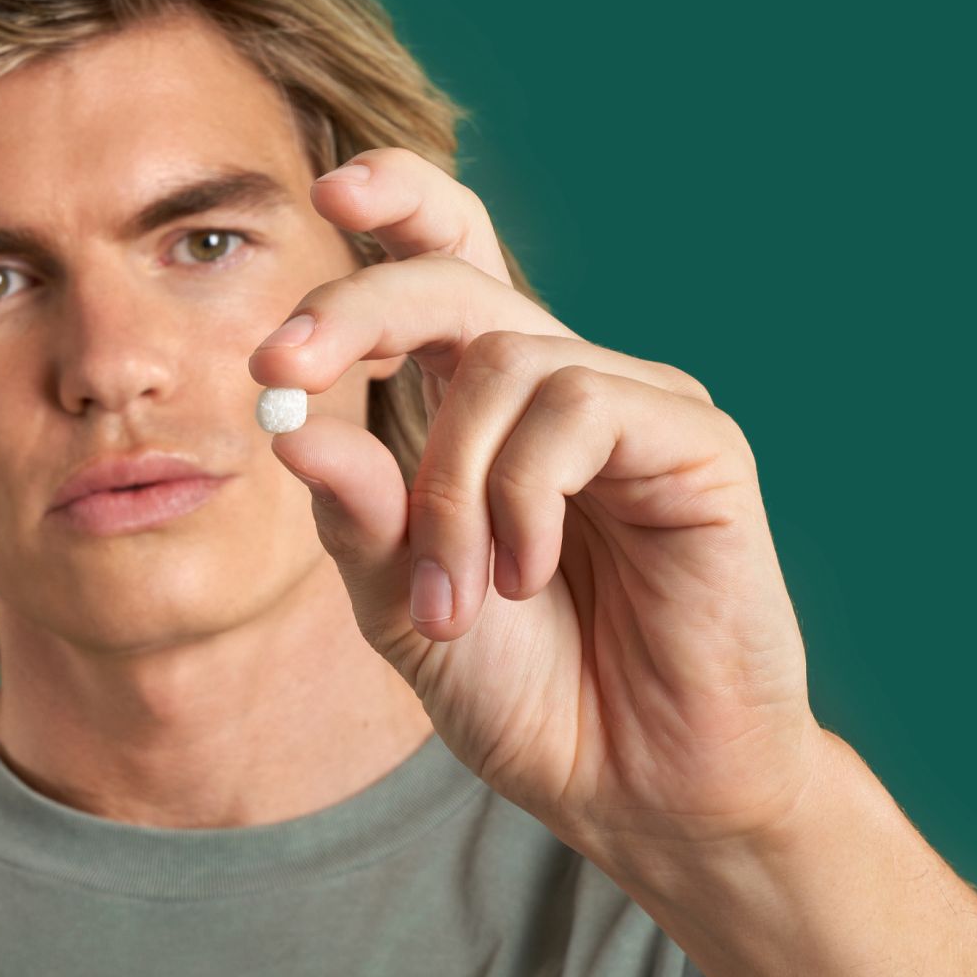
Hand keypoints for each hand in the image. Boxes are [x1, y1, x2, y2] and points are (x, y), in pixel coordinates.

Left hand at [249, 147, 830, 881]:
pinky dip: (524, 498)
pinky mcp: (697, 443)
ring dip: (450, 491)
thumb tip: (289, 421)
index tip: (322, 193)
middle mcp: (559, 390)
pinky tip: (533, 576)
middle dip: (359, 306)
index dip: (394, 209)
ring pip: (509, 360)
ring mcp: (631, 409)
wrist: (633, 783)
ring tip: (455, 604)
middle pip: (461, 275)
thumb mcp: (401, 606)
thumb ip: (355, 517)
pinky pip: (579, 409)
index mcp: (484, 414)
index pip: (442, 270)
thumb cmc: (523, 692)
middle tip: (279, 367)